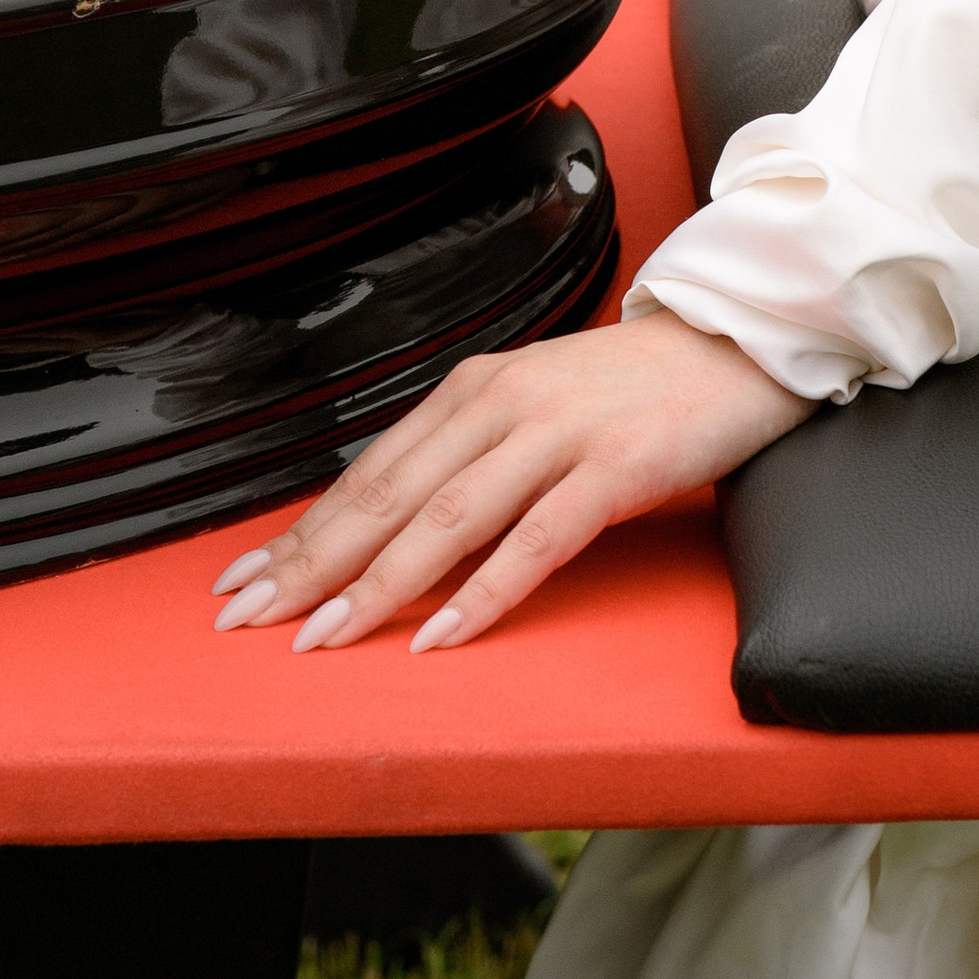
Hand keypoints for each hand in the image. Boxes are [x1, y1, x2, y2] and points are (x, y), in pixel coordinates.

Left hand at [210, 309, 809, 654]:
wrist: (736, 343)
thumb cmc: (632, 390)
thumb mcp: (534, 409)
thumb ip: (471, 456)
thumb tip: (394, 525)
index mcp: (474, 389)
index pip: (369, 472)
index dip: (302, 530)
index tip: (241, 579)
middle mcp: (502, 403)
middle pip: (389, 496)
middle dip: (311, 562)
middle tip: (249, 618)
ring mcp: (557, 432)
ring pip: (447, 517)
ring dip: (378, 584)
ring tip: (323, 636)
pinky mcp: (614, 465)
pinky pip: (537, 538)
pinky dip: (484, 590)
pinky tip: (443, 633)